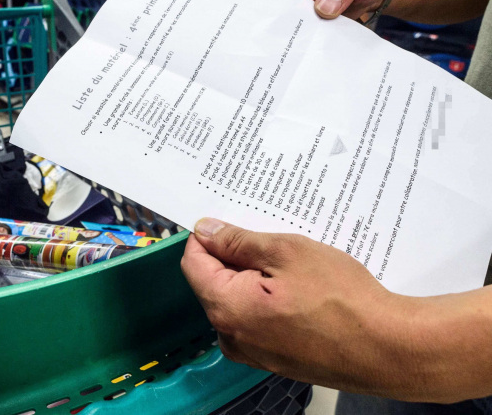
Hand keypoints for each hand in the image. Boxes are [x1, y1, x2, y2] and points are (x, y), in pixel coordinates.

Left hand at [180, 218, 430, 399]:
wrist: (386, 349)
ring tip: (289, 263)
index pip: (193, 262)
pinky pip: (256, 319)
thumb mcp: (285, 252)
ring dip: (254, 277)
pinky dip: (268, 299)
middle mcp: (230, 336)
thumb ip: (238, 242)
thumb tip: (204, 230)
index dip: (207, 237)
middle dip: (235, 257)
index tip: (230, 220)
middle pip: (213, 282)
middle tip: (271, 240)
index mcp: (225, 308)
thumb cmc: (339, 298)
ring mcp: (251, 352)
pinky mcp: (273, 359)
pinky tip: (298, 288)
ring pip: (237, 300)